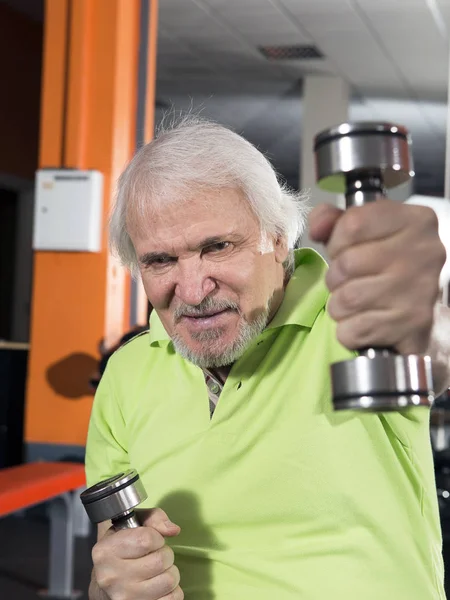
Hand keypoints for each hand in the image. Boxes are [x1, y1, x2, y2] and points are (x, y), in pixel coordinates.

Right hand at [92, 508, 182, 599]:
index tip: (152, 540)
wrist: (105, 586)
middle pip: (161, 560)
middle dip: (165, 554)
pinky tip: (158, 586)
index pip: (147, 539)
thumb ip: (153, 518)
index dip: (157, 537)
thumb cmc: (122, 551)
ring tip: (157, 571)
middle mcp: (111, 577)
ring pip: (169, 580)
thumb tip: (173, 530)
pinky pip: (173, 598)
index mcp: (106, 551)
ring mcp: (124, 598)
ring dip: (170, 573)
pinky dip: (172, 591)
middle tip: (155, 556)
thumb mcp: (132, 526)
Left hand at [309, 199, 445, 354]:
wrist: (415, 308)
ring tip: (355, 302)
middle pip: (347, 263)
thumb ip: (334, 220)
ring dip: (339, 305)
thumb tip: (317, 227)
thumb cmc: (385, 265)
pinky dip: (349, 330)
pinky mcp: (411, 326)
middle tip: (349, 280)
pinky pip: (353, 330)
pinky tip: (365, 322)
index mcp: (415, 221)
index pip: (353, 223)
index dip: (336, 241)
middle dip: (336, 276)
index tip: (343, 250)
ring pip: (347, 299)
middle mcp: (424, 253)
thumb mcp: (362, 231)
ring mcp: (420, 291)